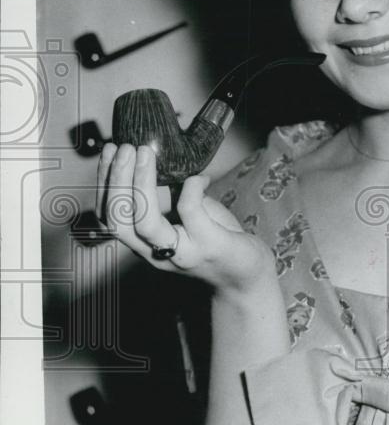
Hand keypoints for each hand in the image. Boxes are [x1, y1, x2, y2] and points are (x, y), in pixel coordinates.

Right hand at [96, 142, 275, 294]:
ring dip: (140, 183)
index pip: (110, 217)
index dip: (104, 182)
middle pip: (119, 222)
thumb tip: (160, 158)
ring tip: (145, 154)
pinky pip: (191, 212)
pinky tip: (200, 177)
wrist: (248, 276)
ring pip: (145, 223)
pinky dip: (191, 186)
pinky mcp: (210, 246)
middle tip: (126, 148)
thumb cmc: (218, 241)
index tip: (111, 152)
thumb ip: (170, 196)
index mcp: (146, 243)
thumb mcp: (187, 217)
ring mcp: (183, 252)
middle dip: (116, 180)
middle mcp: (157, 253)